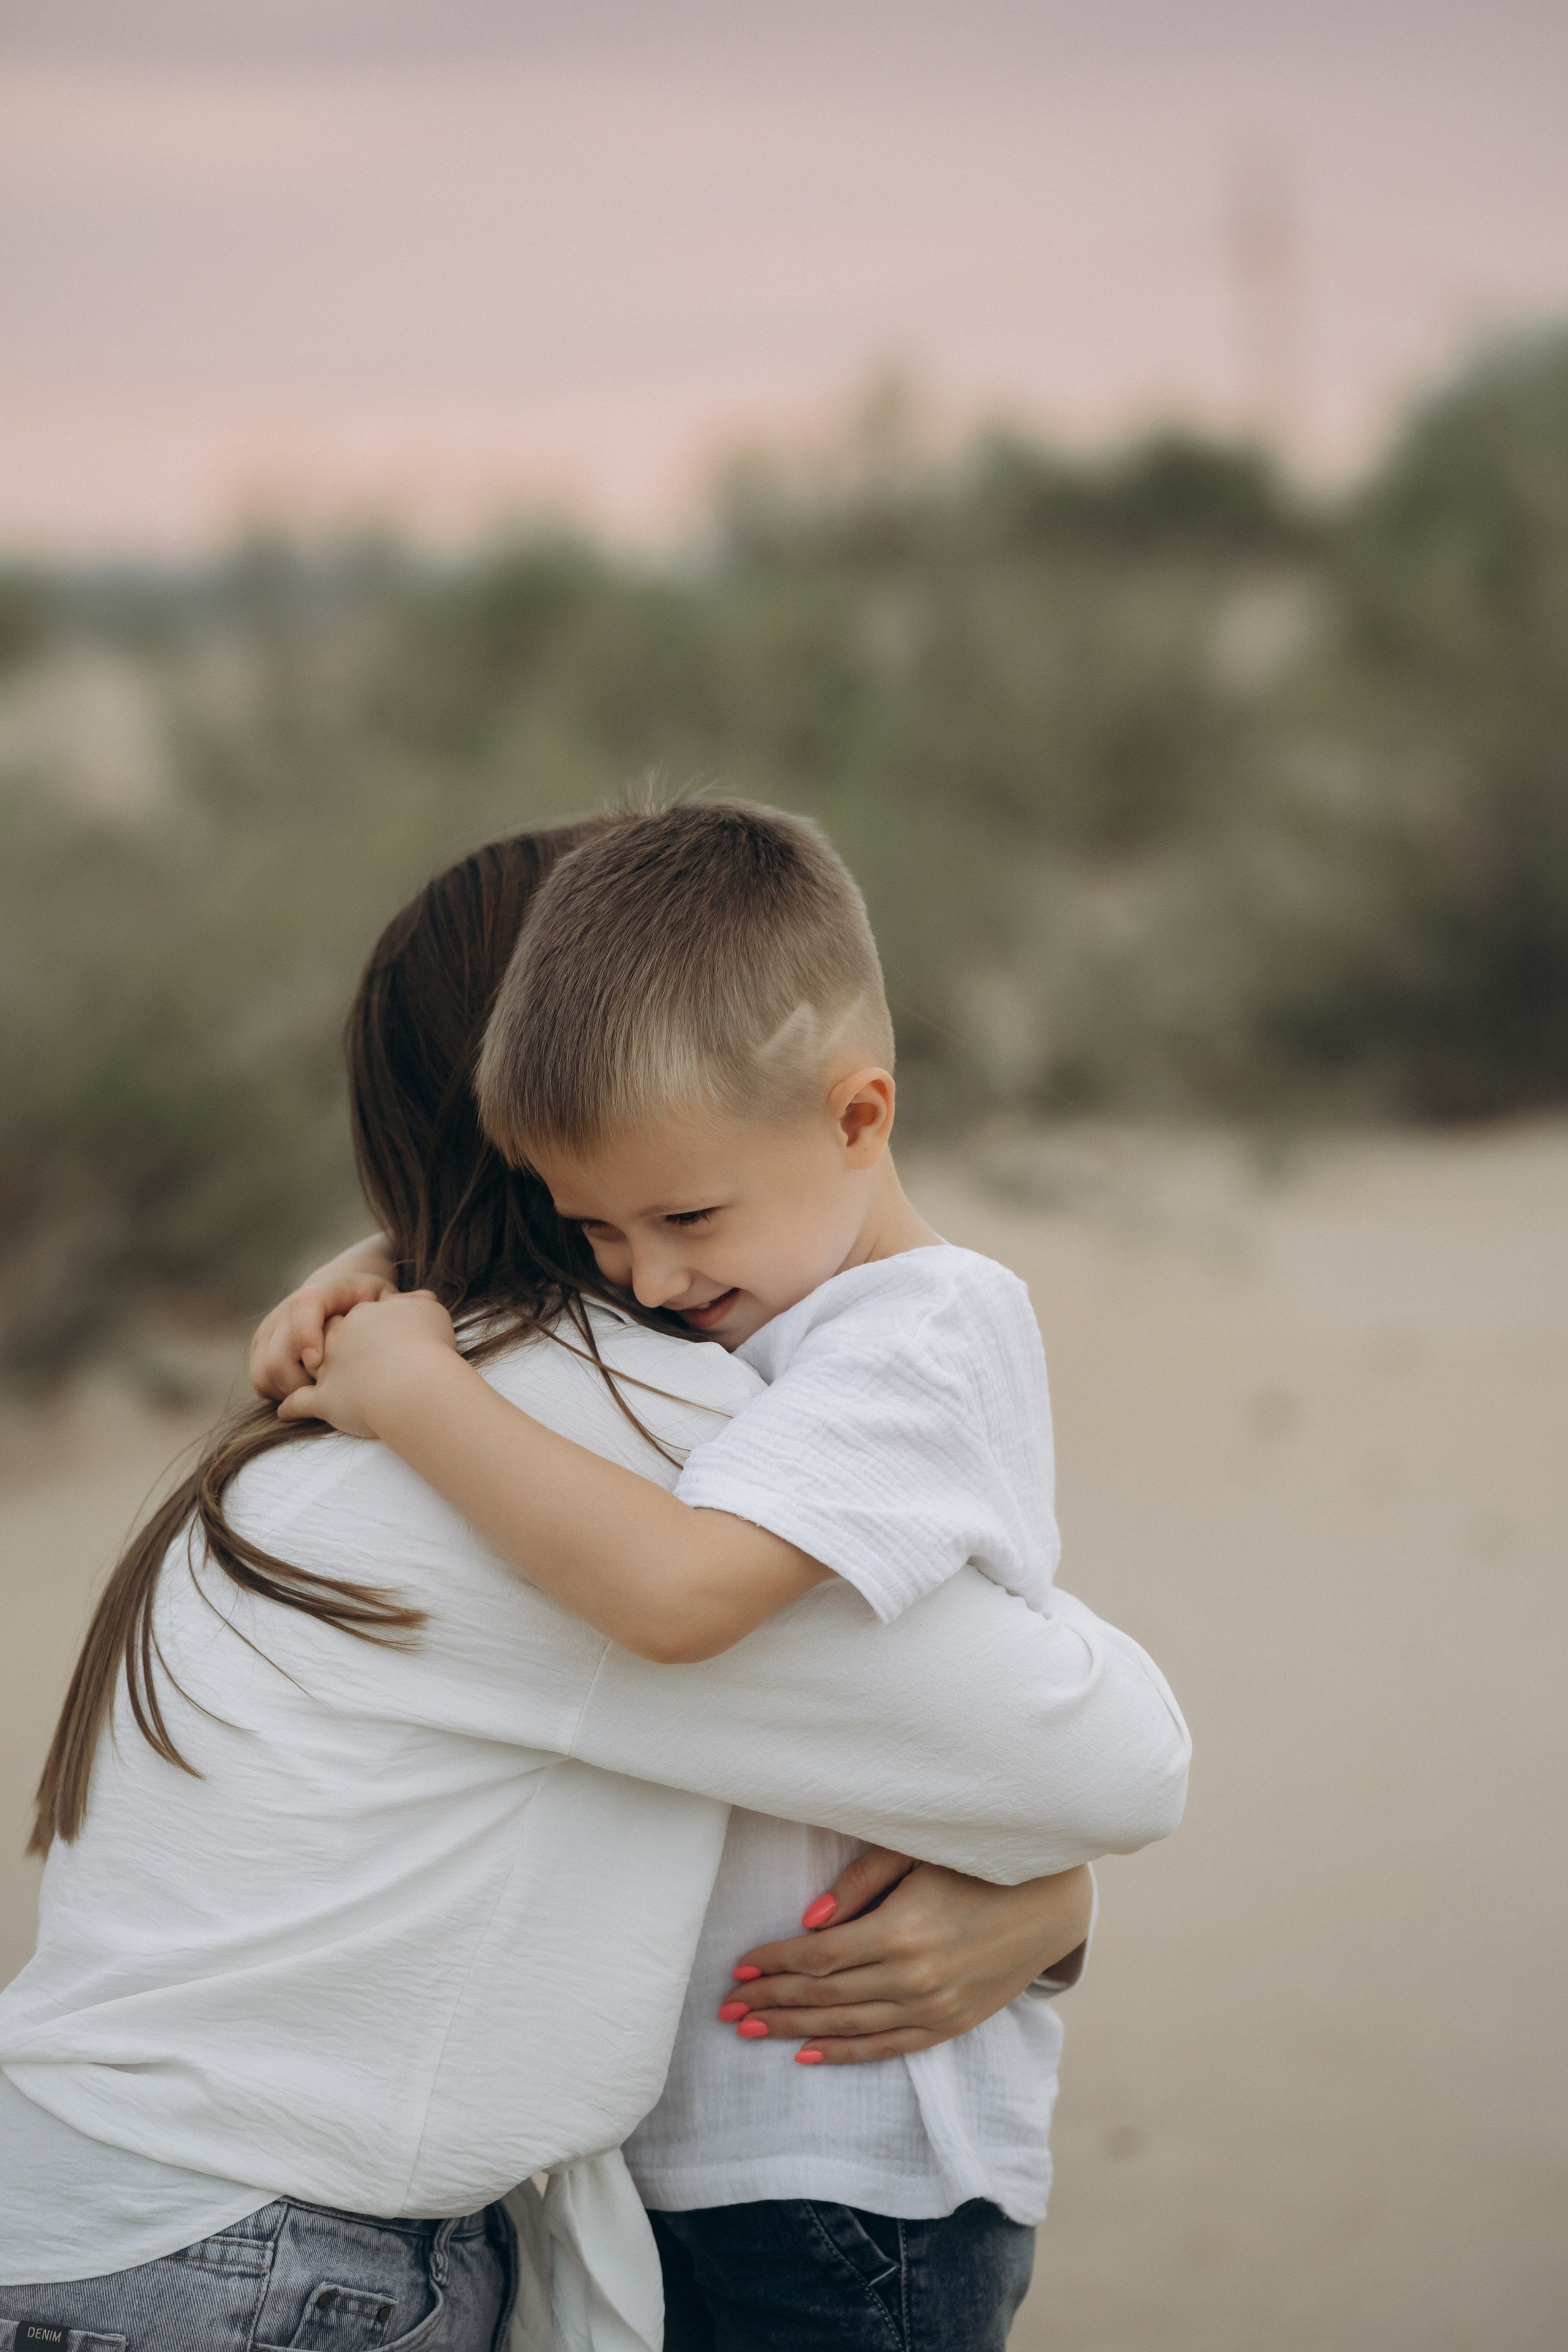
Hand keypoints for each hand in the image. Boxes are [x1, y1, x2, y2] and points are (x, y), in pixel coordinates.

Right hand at [250, 1238, 397, 1399]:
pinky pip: (261, 1382)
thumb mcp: (385, 1297)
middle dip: (299, 1383)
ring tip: (322, 1401)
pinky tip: (311, 1399)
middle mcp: (287, 1310)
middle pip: (276, 1353)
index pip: (303, 1307)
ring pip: (265, 1372)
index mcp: (322, 1293)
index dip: (308, 1336)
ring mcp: (272, 1330)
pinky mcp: (263, 1348)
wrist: (340, 1294)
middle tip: (328, 1398)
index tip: (320, 1364)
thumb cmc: (370, 1301)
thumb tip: (426, 1302)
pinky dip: (282, 1396)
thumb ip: (400, 1304)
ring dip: (291, 1394)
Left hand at [276, 1290, 459, 1439]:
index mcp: (355, 1312)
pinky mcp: (321, 1401)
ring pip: (295, 1370)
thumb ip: (419, 1303)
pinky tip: (287, 1413)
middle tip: (330, 1364)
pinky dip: (290, 1408)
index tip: (360, 1340)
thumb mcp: (427, 1310)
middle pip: (315, 1339)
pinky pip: (295, 1404)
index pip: (339, 1316)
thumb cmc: (425, 1343)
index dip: (346, 1329)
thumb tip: (422, 1299)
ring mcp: (325, 1370)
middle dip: (313, 1352)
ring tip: (303, 1388)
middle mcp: (334, 1338)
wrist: (416, 1379)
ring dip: (294, 1378)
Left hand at [718, 1849, 1093, 2064]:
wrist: (1050, 1902)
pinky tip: (806, 2054)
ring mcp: (933, 2009)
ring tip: (750, 2030)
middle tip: (726, 2007)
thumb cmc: (976, 1864)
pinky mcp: (949, 2025)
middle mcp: (912, 1980)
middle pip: (822, 1996)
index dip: (773, 1963)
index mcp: (900, 1933)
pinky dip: (843, 2053)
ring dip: (792, 2029)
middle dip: (769, 2001)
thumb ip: (858, 1884)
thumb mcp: (915, 1854)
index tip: (738, 1965)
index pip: (817, 1957)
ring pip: (846, 2027)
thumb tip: (807, 1920)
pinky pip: (885, 2048)